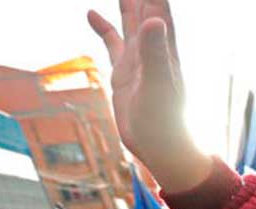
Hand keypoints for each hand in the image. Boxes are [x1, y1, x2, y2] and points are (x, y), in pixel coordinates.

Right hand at [87, 0, 210, 192]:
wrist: (161, 147)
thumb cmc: (165, 120)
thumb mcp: (157, 84)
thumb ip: (155, 52)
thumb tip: (155, 20)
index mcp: (164, 47)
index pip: (159, 7)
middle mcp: (153, 48)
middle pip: (147, 7)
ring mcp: (138, 59)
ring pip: (130, 20)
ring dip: (127, 1)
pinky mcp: (124, 73)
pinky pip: (112, 43)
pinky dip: (103, 27)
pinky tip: (91, 12)